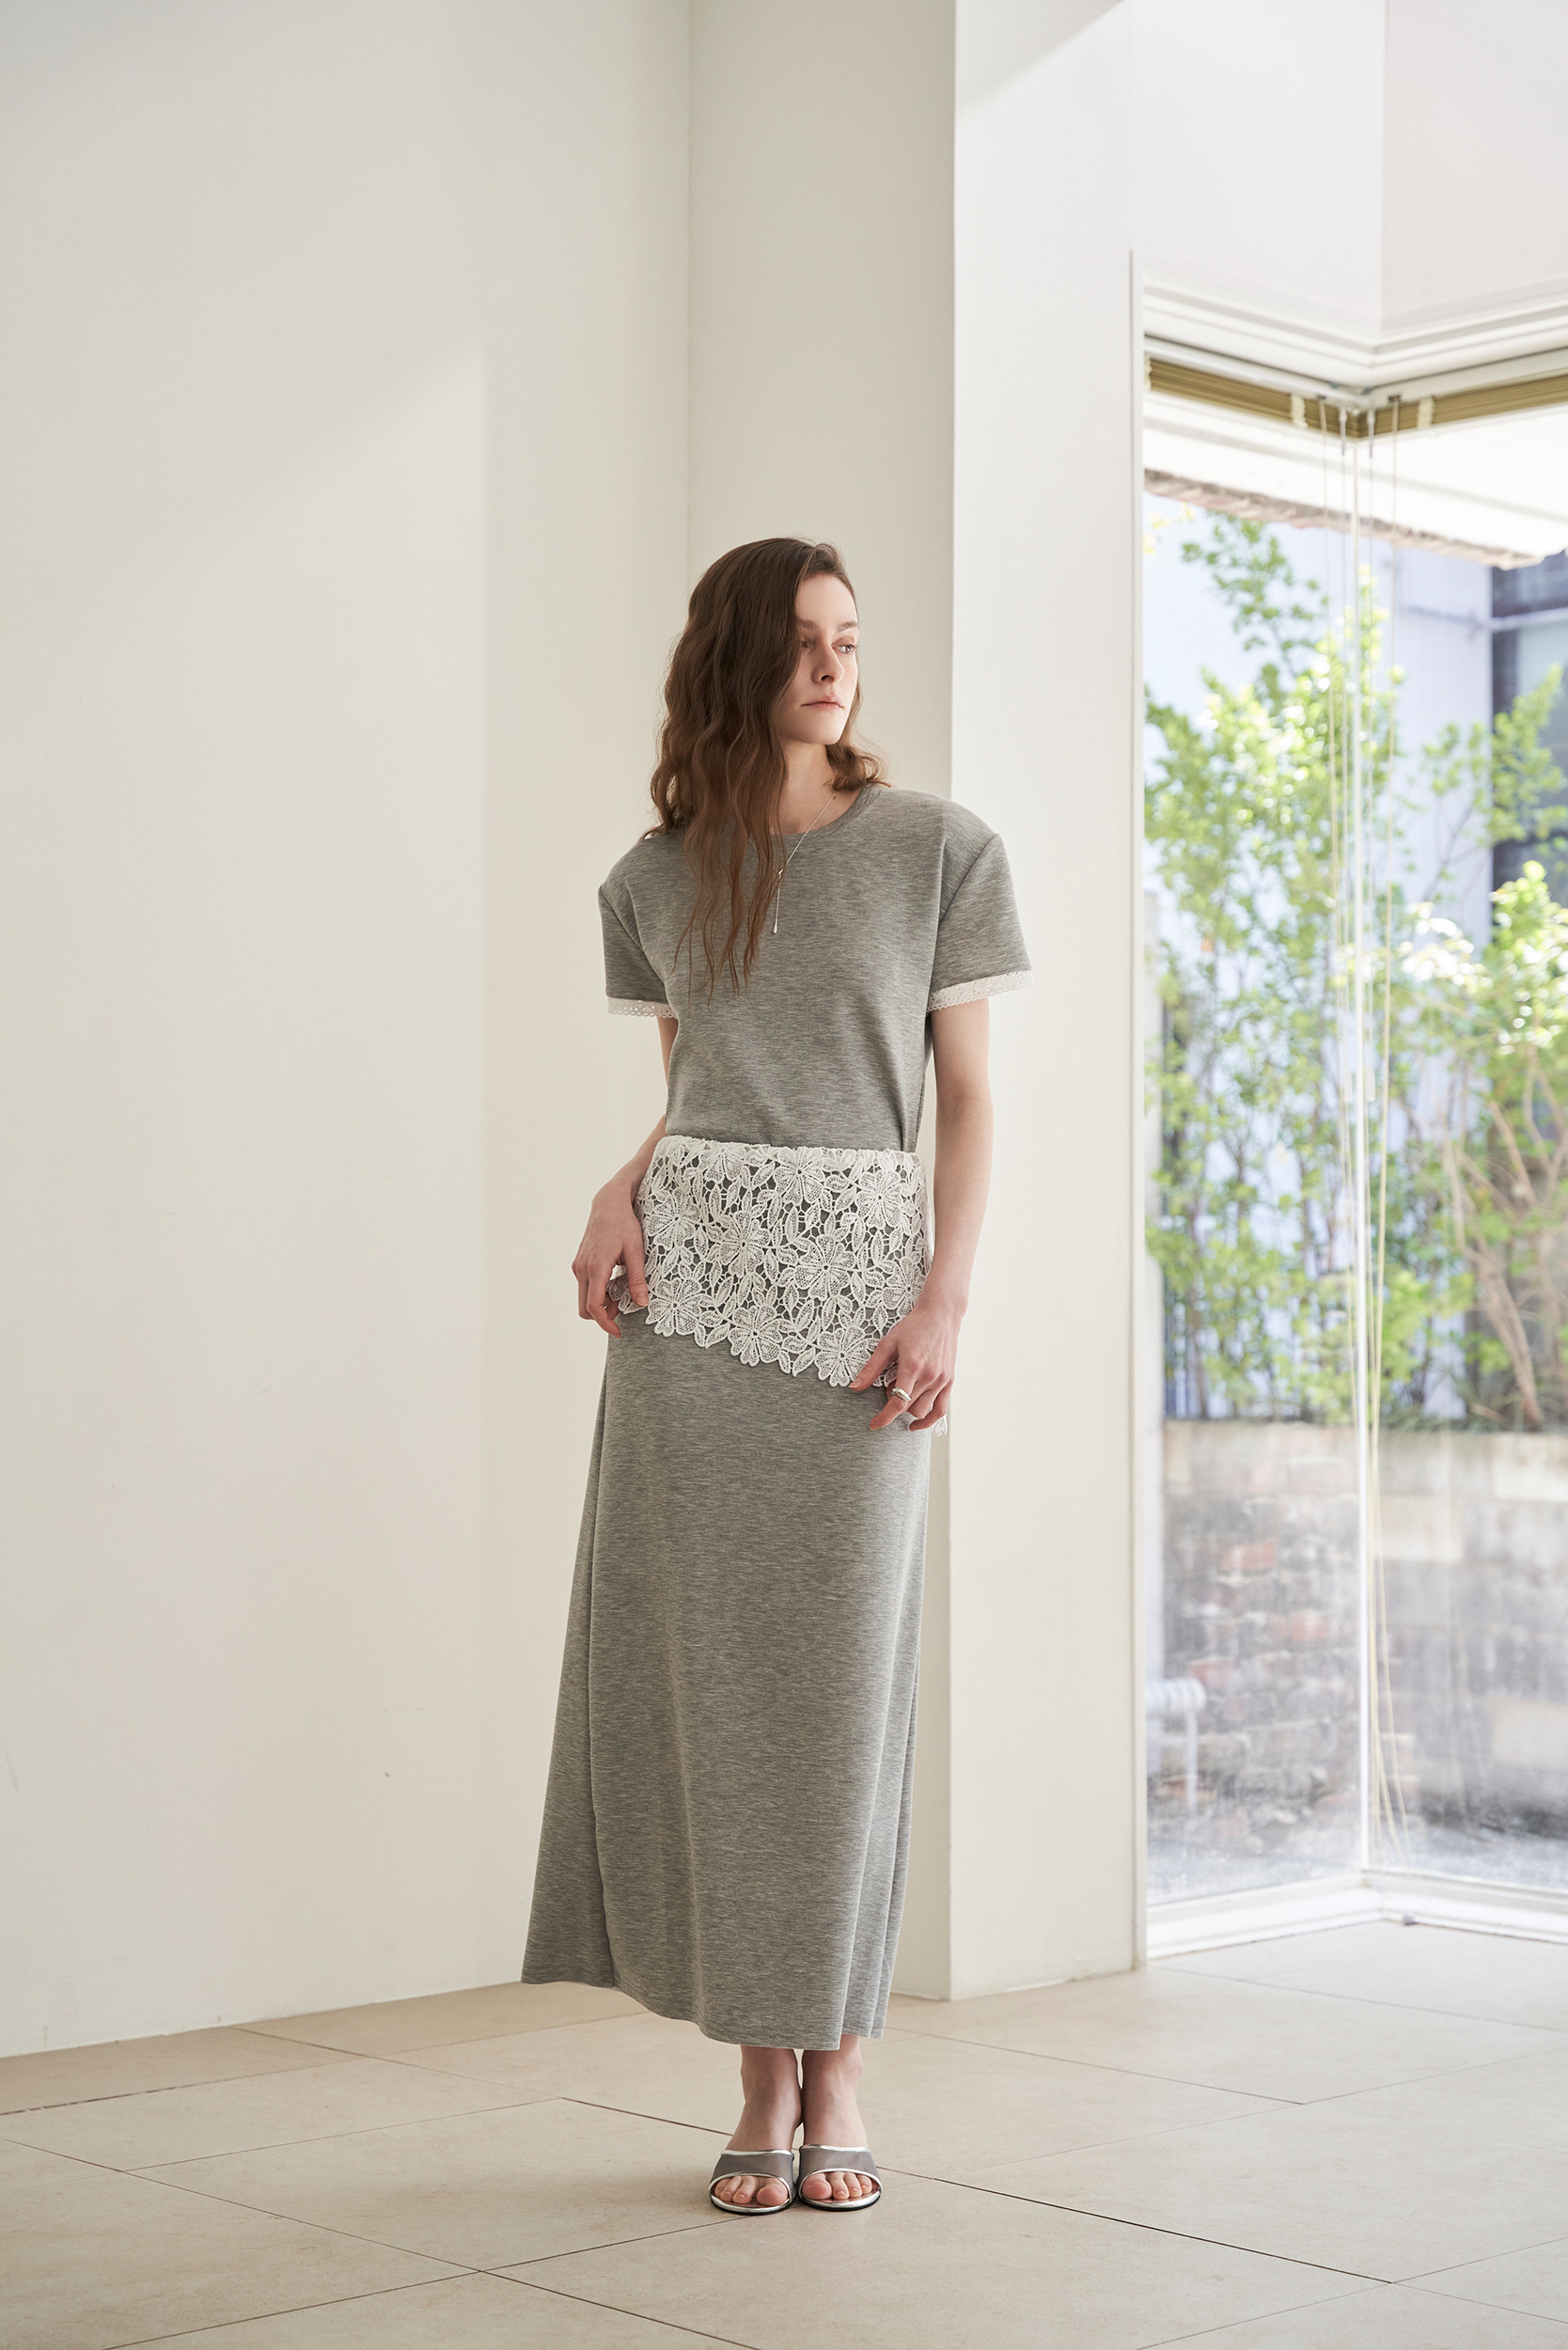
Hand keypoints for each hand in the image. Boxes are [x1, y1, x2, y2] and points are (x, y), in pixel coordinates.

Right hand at [573, 1177, 648, 1336]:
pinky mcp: (579, 1263)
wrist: (608, 1204)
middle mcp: (581, 1268)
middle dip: (603, 1314)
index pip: (594, 1306)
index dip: (605, 1323)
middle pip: (585, 1307)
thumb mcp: (636, 1251)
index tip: (618, 1332)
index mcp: (596, 1267)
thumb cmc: (624, 1224)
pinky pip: (586, 1286)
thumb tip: (642, 1303)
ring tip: (623, 1289)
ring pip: (585, 1297)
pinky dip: (598, 1291)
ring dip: (602, 1302)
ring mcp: (578, 1266)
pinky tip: (615, 1279)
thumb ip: (638, 1279)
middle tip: (624, 1307)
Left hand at [850, 1287, 962, 1430]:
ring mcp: (941, 1380)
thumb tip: (854, 1387)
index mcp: (912, 1367)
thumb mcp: (888, 1344)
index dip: (884, 1418)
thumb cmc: (914, 1327)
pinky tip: (917, 1422)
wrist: (941, 1315)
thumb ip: (871, 1368)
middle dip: (893, 1404)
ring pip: (922, 1411)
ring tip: (904, 1390)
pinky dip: (928, 1420)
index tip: (874, 1424)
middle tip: (889, 1386)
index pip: (897, 1403)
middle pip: (907, 1407)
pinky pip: (940, 1411)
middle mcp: (929, 1376)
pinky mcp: (949, 1381)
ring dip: (908, 1408)